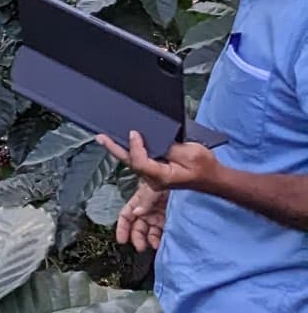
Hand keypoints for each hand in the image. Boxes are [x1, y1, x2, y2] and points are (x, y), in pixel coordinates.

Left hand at [97, 129, 225, 195]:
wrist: (212, 177)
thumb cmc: (204, 167)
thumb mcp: (189, 153)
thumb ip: (169, 148)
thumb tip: (154, 139)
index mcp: (162, 177)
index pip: (140, 162)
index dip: (135, 147)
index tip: (134, 133)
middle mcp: (154, 180)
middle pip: (130, 163)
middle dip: (114, 148)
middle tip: (100, 137)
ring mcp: (153, 178)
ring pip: (132, 163)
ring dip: (119, 149)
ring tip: (105, 138)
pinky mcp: (155, 172)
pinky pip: (138, 162)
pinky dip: (129, 152)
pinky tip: (122, 143)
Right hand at [112, 178, 166, 252]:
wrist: (187, 182)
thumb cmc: (169, 181)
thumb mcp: (154, 188)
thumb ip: (145, 200)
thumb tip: (137, 212)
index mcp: (140, 202)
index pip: (126, 216)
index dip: (122, 228)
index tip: (122, 239)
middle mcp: (148, 210)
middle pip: (137, 227)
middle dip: (137, 238)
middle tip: (140, 247)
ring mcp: (159, 217)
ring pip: (149, 233)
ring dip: (150, 241)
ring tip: (155, 246)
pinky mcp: (169, 222)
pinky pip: (162, 233)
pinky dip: (161, 240)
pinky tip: (162, 243)